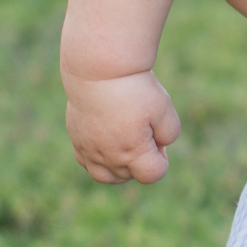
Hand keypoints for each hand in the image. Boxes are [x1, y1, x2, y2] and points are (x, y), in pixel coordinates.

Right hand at [63, 71, 179, 183]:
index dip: (162, 160)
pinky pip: (86, 162)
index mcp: (131, 152)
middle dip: (141, 161)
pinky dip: (99, 159)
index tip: (159, 138)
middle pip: (129, 175)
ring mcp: (88, 149)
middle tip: (145, 132)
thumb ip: (169, 134)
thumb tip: (160, 145)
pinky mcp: (76, 138)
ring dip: (120, 168)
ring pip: (104, 175)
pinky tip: (108, 141)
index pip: (152, 175)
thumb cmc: (135, 89)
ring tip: (128, 144)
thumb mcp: (164, 110)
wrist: (100, 70)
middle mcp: (107, 156)